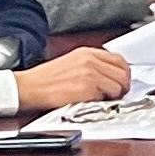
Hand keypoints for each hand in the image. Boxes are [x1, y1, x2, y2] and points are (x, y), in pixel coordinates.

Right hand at [15, 46, 134, 110]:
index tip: (121, 81)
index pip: (119, 60)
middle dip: (122, 86)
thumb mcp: (72, 61)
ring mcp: (89, 74)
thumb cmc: (47, 78)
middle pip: (123, 73)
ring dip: (113, 96)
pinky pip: (105, 98)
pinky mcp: (86, 89)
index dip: (123, 73)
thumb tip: (110, 74)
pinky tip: (90, 101)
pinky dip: (101, 102)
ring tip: (101, 98)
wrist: (31, 87)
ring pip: (118, 86)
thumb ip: (92, 64)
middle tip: (116, 94)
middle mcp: (90, 61)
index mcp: (87, 52)